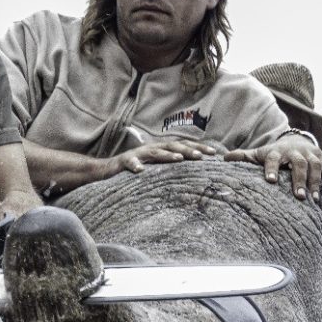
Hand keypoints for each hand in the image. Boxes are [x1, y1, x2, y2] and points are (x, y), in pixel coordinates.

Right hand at [102, 140, 216, 178]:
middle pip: (173, 146)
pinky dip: (135, 165)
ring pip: (155, 152)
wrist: (107, 171)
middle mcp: (152, 149)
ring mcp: (138, 154)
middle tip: (202, 156)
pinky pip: (130, 163)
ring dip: (167, 155)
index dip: (198, 148)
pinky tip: (141, 171)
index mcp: (161, 150)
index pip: (183, 147)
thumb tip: (192, 175)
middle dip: (188, 150)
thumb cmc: (135, 171)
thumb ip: (170, 169)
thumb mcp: (155, 169)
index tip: (214, 154)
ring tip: (179, 159)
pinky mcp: (124, 162)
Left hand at [224, 137, 321, 201]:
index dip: (271, 168)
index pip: (272, 159)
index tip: (270, 181)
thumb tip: (223, 158)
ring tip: (314, 198)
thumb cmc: (273, 154)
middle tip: (298, 196)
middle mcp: (294, 153)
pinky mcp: (321, 159)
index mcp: (276, 152)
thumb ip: (242, 157)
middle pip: (298, 164)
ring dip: (315, 182)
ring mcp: (309, 155)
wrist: (295, 141)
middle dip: (298, 179)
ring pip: (315, 166)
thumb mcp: (258, 155)